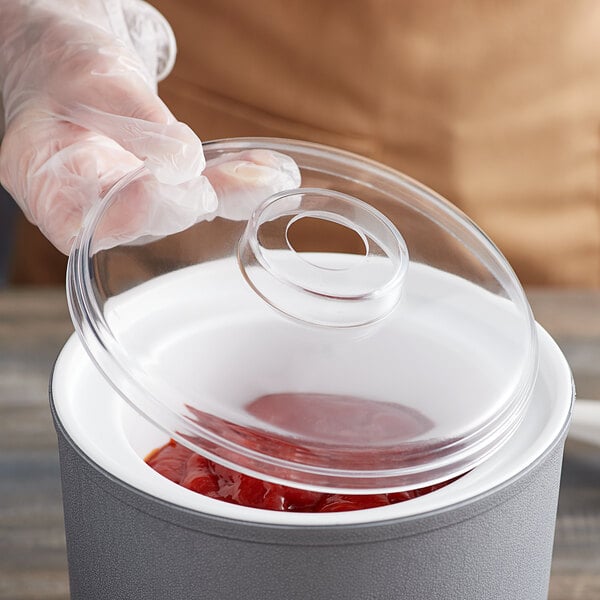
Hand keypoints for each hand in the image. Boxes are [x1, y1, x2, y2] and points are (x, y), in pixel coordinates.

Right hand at [0, 0, 298, 252]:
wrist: (68, 67)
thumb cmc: (62, 67)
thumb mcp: (90, 80)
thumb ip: (134, 122)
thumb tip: (185, 161)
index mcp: (47, 184)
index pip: (79, 224)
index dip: (130, 217)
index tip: (180, 192)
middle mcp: (88, 206)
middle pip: (141, 221)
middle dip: (196, 200)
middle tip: (245, 182)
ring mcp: (128, 203)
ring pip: (180, 208)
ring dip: (229, 191)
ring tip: (269, 175)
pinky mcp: (160, 191)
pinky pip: (198, 191)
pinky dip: (235, 180)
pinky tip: (268, 171)